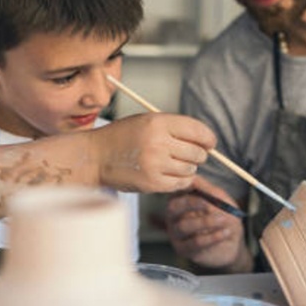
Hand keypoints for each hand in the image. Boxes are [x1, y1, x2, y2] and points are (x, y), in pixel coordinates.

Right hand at [92, 113, 214, 192]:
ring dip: (187, 168)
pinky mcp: (152, 183)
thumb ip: (174, 128)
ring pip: (190, 169)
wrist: (96, 156)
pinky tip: (168, 174)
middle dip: (198, 154)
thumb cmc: (122, 137)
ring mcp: (155, 164)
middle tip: (189, 155)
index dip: (208, 138)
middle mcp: (158, 143)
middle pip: (197, 152)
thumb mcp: (146, 121)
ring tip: (172, 163)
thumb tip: (207, 142)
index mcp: (158, 123)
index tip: (210, 143)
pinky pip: (180, 184)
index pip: (197, 130)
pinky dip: (180, 180)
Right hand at [165, 176, 251, 271]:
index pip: (176, 190)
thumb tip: (193, 177)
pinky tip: (225, 232)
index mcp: (180, 200)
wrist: (232, 242)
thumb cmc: (224, 217)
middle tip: (209, 204)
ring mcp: (177, 234)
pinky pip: (195, 243)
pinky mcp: (184, 250)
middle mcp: (174, 217)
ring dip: (206, 222)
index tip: (202, 187)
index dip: (187, 187)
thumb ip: (207, 189)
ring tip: (223, 220)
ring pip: (184, 226)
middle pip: (173, 207)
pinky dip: (212, 237)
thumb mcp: (220, 199)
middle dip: (192, 203)